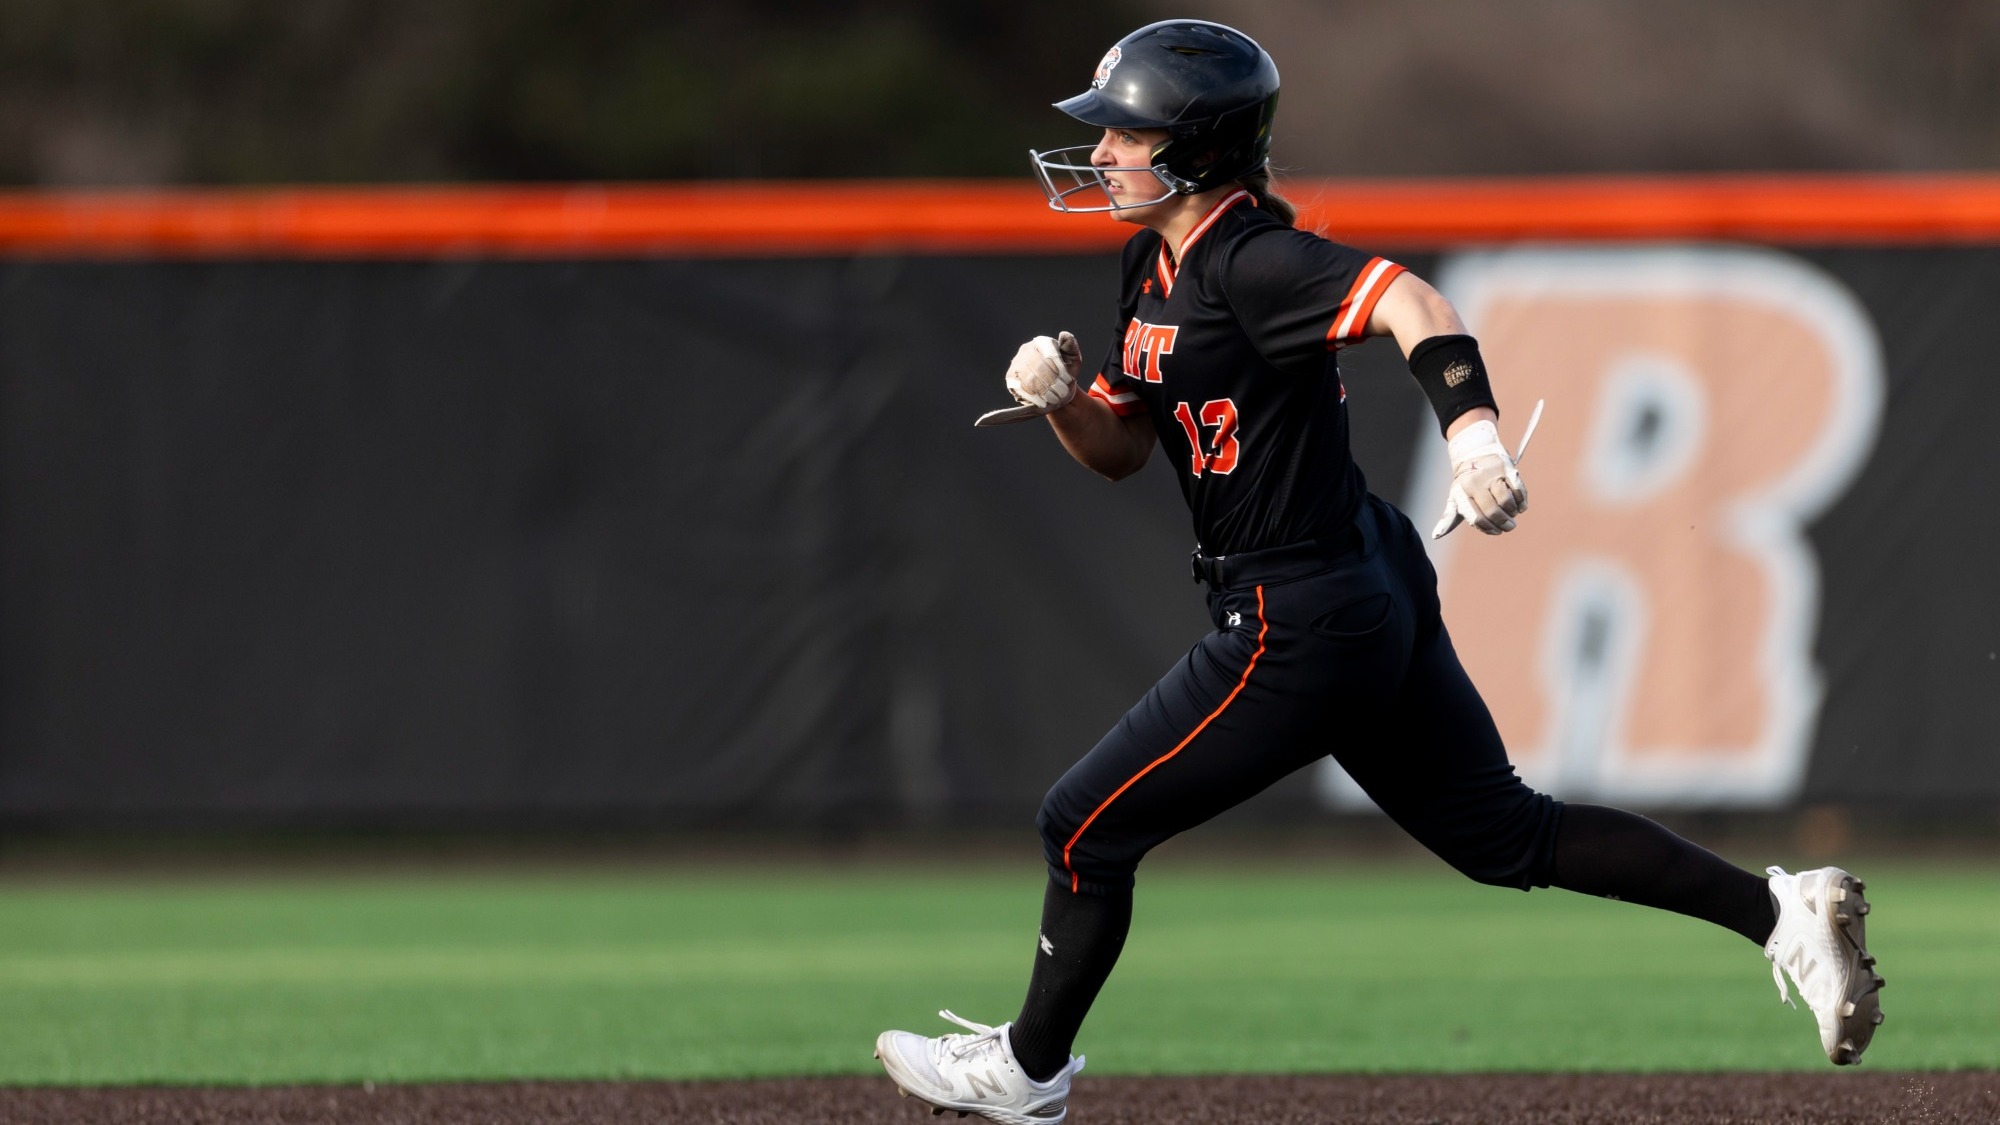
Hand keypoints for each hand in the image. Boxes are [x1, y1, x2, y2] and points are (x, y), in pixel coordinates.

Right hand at [975, 332, 1079, 425]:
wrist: (1055, 390)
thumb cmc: (1066, 373)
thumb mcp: (1073, 359)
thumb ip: (1071, 346)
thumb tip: (1064, 335)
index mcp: (1041, 342)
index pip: (1049, 354)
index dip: (1060, 369)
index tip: (1069, 380)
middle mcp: (1026, 350)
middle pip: (1039, 367)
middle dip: (1053, 382)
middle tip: (1062, 394)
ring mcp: (1016, 363)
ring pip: (1029, 378)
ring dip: (1044, 391)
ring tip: (1055, 399)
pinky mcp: (1011, 377)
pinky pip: (1021, 387)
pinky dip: (1034, 397)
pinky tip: (1043, 402)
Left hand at [1432, 418, 1526, 537]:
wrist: (1474, 451)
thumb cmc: (1465, 482)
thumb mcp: (1455, 498)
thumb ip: (1448, 517)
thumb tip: (1435, 536)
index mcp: (1462, 492)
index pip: (1477, 518)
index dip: (1489, 529)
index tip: (1497, 531)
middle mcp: (1475, 483)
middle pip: (1493, 511)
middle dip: (1504, 524)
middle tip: (1510, 527)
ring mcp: (1491, 474)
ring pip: (1506, 501)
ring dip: (1513, 512)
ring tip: (1513, 513)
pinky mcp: (1506, 467)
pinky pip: (1517, 489)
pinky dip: (1521, 501)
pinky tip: (1520, 506)